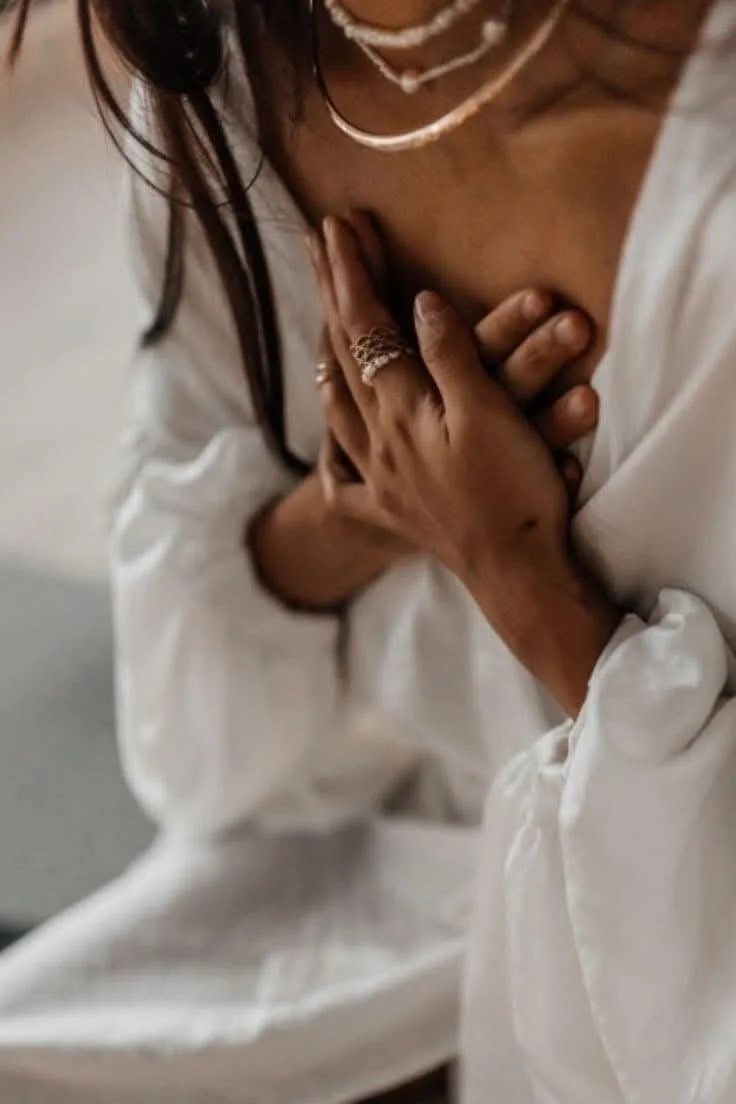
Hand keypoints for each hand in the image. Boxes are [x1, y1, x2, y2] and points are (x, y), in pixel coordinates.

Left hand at [312, 214, 620, 712]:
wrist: (515, 571)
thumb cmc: (512, 492)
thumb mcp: (488, 414)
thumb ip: (451, 357)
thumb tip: (420, 303)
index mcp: (400, 410)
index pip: (365, 327)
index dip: (351, 273)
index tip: (338, 225)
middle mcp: (376, 440)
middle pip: (341, 355)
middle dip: (330, 295)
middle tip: (317, 247)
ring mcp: (378, 478)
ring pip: (335, 408)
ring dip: (325, 357)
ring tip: (319, 329)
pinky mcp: (390, 512)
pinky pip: (344, 480)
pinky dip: (330, 456)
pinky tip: (328, 452)